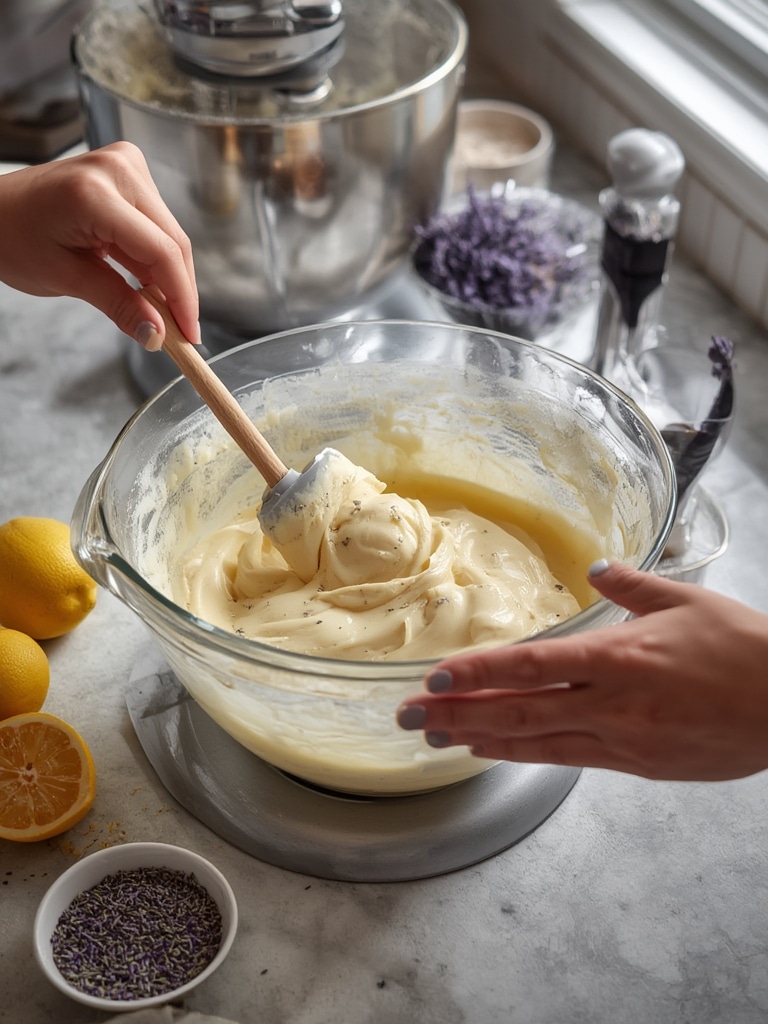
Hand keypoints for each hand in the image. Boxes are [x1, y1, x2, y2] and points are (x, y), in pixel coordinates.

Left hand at [0, 142, 198, 347]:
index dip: (182, 298)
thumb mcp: (65, 277)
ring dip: (169, 276)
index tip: (189, 334)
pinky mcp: (128, 170)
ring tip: (161, 311)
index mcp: (95, 194)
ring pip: (169, 234)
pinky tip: (148, 283)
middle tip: (181, 332)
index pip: (161, 251)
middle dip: (179, 291)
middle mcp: (118, 170)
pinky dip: (156, 257)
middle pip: (172, 242)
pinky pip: (156, 223)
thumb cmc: (13, 237)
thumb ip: (119, 305)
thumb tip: (157, 336)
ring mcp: (126, 164)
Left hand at [397, 562, 767, 780]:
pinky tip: (495, 751)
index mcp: (617, 656)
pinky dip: (524, 755)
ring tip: (434, 737)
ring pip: (534, 742)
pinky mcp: (637, 766)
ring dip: (479, 739)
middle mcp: (610, 702)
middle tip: (408, 715)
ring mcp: (621, 739)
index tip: (434, 679)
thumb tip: (596, 569)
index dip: (477, 674)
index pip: (529, 666)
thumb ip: (632, 586)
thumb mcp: (686, 601)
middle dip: (456, 713)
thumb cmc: (743, 651)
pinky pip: (567, 759)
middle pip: (517, 711)